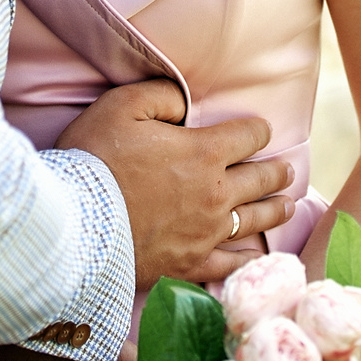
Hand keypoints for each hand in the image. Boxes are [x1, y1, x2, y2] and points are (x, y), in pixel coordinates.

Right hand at [55, 80, 294, 286]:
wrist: (73, 225)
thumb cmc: (94, 160)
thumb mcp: (122, 106)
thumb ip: (162, 95)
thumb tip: (186, 101)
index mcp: (204, 152)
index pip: (248, 136)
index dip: (257, 130)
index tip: (260, 131)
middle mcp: (215, 193)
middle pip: (260, 179)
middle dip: (276, 172)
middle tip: (286, 171)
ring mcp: (205, 233)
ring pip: (254, 220)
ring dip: (275, 209)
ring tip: (287, 205)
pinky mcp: (189, 265)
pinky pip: (231, 265)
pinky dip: (249, 261)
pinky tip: (258, 258)